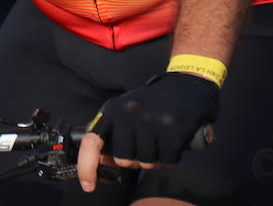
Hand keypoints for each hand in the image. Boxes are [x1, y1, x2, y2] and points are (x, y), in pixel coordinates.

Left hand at [76, 71, 217, 191]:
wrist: (185, 86)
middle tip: (143, 148)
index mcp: (113, 110)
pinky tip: (173, 143)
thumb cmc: (151, 105)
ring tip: (159, 143)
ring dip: (154, 159)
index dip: (87, 165)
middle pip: (123, 159)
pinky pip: (167, 160)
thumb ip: (112, 135)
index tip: (88, 185)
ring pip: (146, 162)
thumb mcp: (125, 113)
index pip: (92, 141)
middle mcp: (129, 114)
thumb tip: (102, 163)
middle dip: (133, 161)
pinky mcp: (173, 130)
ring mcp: (151, 121)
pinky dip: (170, 158)